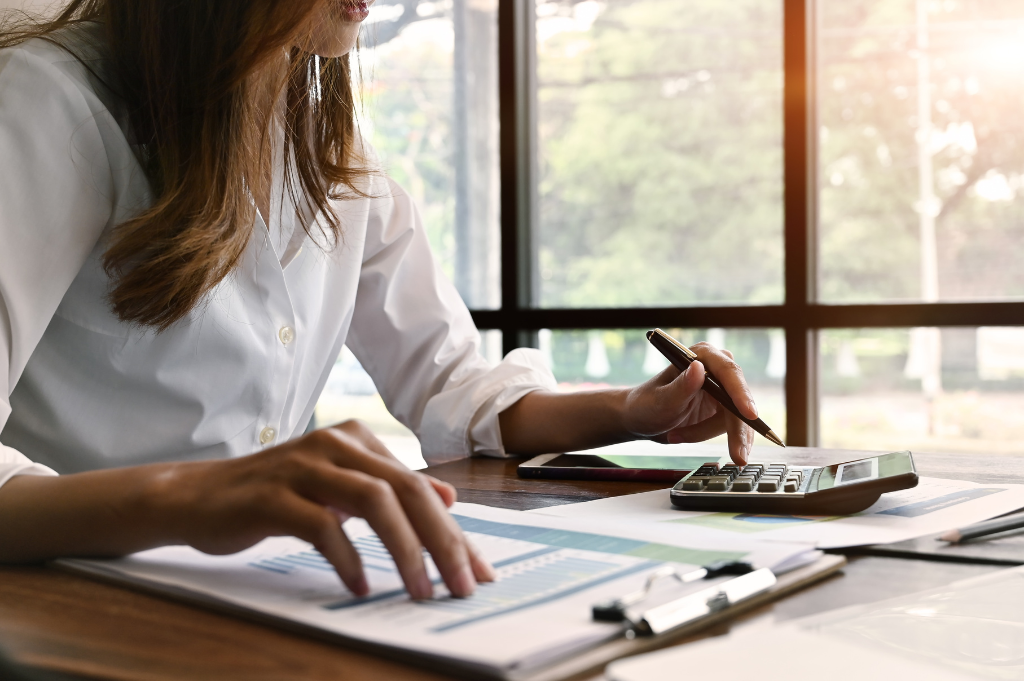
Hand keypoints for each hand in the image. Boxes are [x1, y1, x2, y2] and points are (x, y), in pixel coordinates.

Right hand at [150, 420, 493, 598]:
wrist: (195, 496)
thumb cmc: (275, 496)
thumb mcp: (339, 488)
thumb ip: (389, 489)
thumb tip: (446, 497)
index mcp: (357, 441)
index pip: (419, 488)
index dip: (454, 532)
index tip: (478, 573)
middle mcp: (336, 444)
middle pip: (406, 490)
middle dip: (442, 542)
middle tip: (461, 586)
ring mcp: (303, 466)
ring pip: (373, 501)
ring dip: (404, 550)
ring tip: (419, 590)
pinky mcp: (272, 495)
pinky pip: (321, 525)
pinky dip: (346, 558)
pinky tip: (358, 587)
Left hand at [621, 342, 756, 464]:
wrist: (641, 419)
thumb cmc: (646, 405)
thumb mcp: (661, 400)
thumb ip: (681, 386)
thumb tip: (699, 368)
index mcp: (701, 356)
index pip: (728, 372)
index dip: (741, 393)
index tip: (749, 414)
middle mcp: (716, 368)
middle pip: (738, 399)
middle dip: (736, 429)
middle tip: (738, 456)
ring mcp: (722, 389)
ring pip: (736, 418)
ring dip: (707, 433)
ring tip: (677, 436)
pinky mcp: (723, 407)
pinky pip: (732, 427)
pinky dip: (712, 437)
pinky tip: (686, 437)